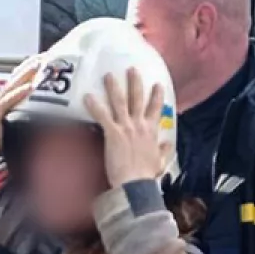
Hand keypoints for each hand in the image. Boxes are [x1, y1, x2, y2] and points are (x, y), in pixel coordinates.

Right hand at [0, 57, 38, 169]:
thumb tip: (42, 115)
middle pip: (18, 76)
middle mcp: (2, 97)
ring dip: (27, 73)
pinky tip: (30, 87)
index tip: (48, 58)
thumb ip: (23, 115)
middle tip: (47, 54)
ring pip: (14, 84)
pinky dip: (19, 92)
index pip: (20, 78)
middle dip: (32, 64)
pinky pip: (9, 100)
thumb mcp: (12, 123)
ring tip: (40, 64)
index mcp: (6, 98)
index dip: (32, 67)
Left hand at [83, 69, 169, 187]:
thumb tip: (167, 144)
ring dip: (114, 87)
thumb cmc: (147, 175)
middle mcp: (140, 125)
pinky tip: (87, 96)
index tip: (157, 84)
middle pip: (138, 99)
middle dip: (135, 82)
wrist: (136, 184)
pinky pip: (103, 116)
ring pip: (120, 102)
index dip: (156, 95)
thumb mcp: (160, 162)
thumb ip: (163, 151)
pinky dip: (94, 105)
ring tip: (108, 75)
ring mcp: (126, 127)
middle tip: (131, 69)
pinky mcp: (113, 133)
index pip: (156, 109)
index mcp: (151, 131)